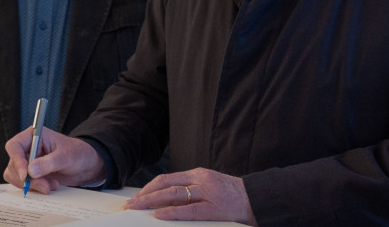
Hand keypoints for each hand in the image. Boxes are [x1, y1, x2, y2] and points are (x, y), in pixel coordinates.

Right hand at [3, 126, 105, 194]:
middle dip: (27, 178)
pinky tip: (50, 185)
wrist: (85, 165)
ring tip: (51, 185)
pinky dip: (36, 188)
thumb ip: (49, 163)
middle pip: (13, 164)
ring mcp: (28, 162)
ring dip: (32, 185)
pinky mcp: (32, 175)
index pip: (14, 146)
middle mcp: (27, 149)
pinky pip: (24, 184)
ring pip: (16, 176)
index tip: (25, 175)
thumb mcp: (66, 156)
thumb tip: (31, 171)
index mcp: (33, 136)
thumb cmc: (77, 153)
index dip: (17, 161)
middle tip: (44, 185)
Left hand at [124, 168, 256, 225]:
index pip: (166, 178)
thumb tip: (166, 201)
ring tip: (137, 208)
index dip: (149, 188)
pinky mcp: (214, 208)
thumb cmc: (234, 196)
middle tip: (130, 204)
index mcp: (198, 174)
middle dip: (144, 195)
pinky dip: (171, 212)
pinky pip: (189, 210)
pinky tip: (158, 214)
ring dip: (151, 201)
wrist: (259, 199)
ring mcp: (207, 193)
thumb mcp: (210, 186)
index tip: (136, 197)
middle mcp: (200, 180)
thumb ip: (191, 190)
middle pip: (165, 184)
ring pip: (173, 194)